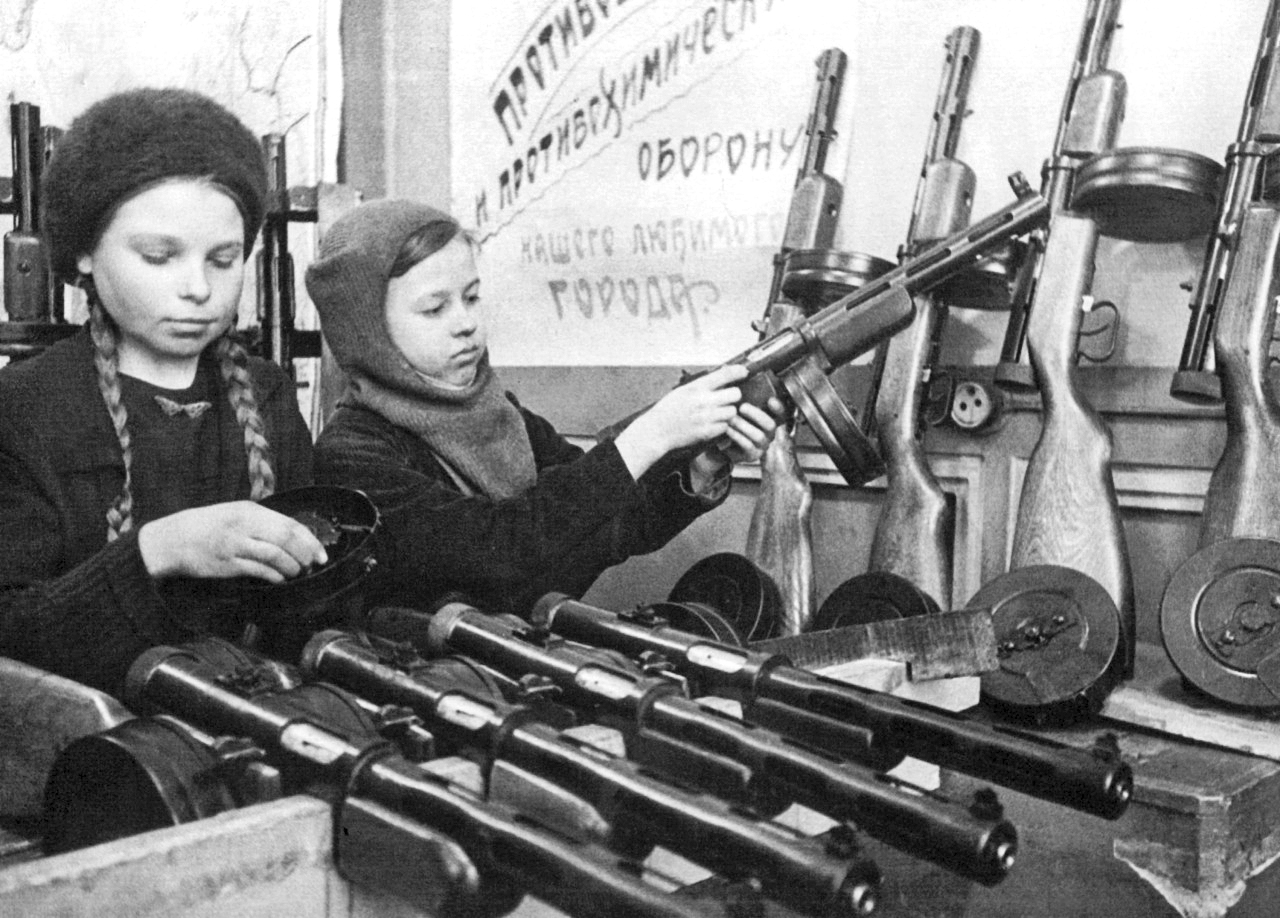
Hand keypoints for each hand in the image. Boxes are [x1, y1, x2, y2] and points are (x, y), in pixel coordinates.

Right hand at [138, 501, 328, 582]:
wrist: (173, 539)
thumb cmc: (208, 526)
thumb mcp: (236, 513)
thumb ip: (263, 522)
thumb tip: (294, 536)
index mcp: (249, 510)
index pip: (289, 524)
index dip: (309, 540)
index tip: (321, 553)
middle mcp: (244, 525)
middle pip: (285, 538)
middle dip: (305, 554)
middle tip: (313, 565)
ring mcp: (235, 545)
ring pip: (274, 556)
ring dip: (291, 567)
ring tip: (297, 572)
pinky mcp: (227, 564)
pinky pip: (258, 571)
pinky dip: (274, 576)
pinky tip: (280, 579)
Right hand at [614, 364, 747, 478]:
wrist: (657, 430)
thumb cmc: (668, 410)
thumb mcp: (683, 390)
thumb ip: (702, 385)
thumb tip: (722, 377)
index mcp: (696, 387)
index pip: (724, 375)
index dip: (738, 371)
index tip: (744, 371)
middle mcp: (703, 401)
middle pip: (735, 394)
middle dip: (733, 396)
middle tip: (727, 398)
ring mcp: (706, 417)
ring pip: (732, 412)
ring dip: (728, 412)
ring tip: (717, 413)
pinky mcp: (706, 432)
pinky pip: (725, 426)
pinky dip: (722, 425)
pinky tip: (712, 424)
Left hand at [686, 398, 784, 492]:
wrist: (723, 443)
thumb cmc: (734, 422)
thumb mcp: (740, 408)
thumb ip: (745, 396)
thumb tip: (742, 374)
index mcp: (769, 418)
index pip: (782, 413)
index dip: (778, 407)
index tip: (770, 400)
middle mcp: (769, 432)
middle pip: (770, 424)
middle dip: (756, 415)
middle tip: (742, 407)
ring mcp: (762, 445)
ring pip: (758, 436)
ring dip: (743, 426)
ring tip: (731, 419)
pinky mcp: (752, 454)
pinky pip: (748, 445)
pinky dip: (736, 436)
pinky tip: (728, 430)